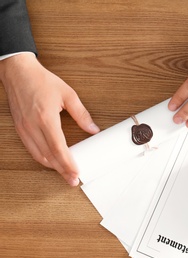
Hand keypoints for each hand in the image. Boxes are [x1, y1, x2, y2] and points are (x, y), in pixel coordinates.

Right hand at [0, 53, 99, 185]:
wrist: (18, 72)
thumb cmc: (42, 81)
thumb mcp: (68, 95)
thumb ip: (81, 114)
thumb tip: (93, 129)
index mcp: (45, 118)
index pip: (58, 148)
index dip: (67, 163)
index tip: (76, 173)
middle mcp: (32, 126)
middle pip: (48, 156)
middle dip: (61, 170)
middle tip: (73, 180)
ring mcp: (24, 129)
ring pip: (38, 155)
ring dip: (51, 166)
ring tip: (64, 173)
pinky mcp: (20, 129)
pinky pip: (31, 149)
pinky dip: (42, 158)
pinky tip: (51, 160)